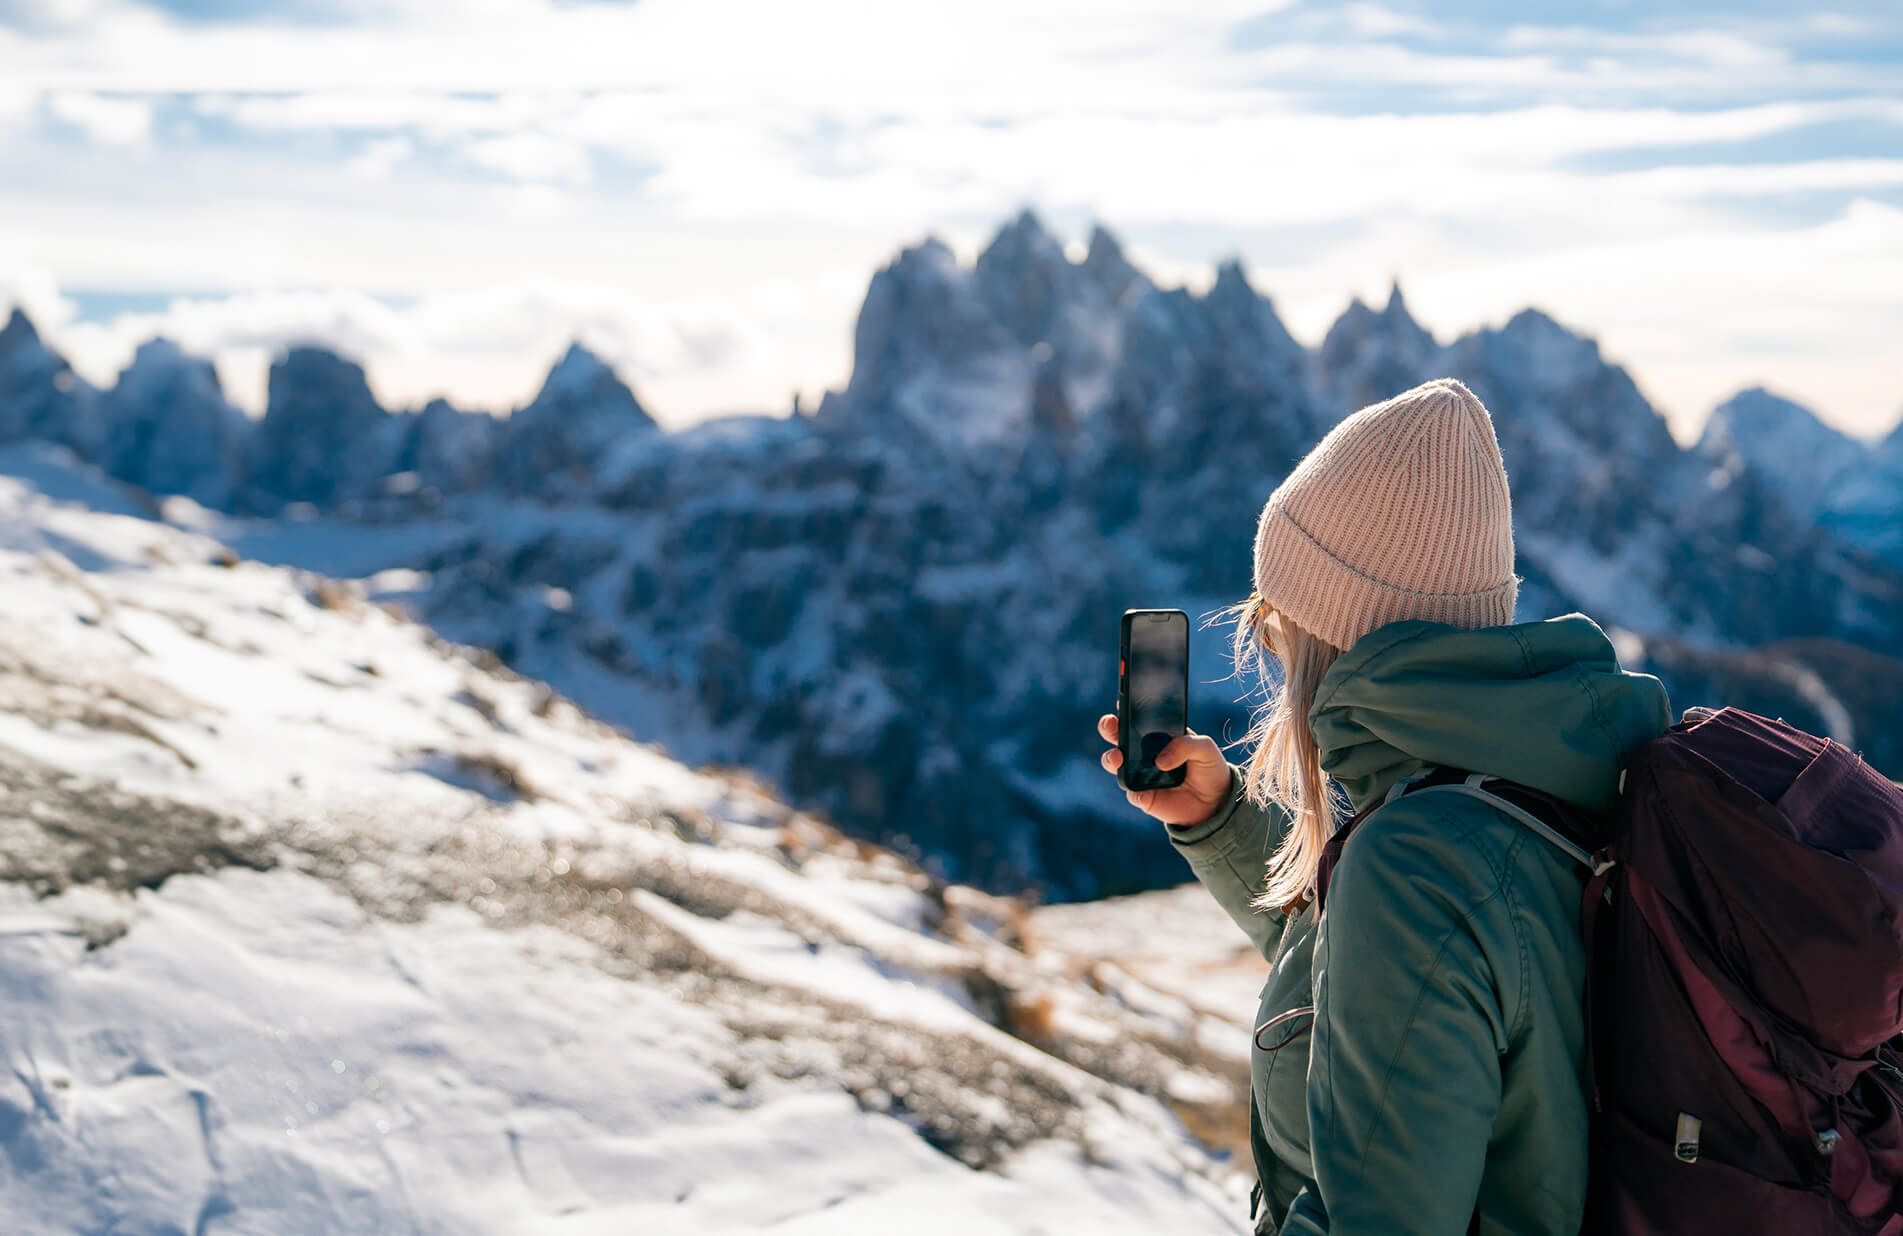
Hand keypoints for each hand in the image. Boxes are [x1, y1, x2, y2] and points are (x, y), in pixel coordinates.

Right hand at [1097, 714, 1231, 826]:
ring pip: (1115, 764)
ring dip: (1111, 758)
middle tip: (1110, 724)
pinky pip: (1133, 794)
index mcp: (1157, 734)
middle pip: (1116, 736)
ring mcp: (1140, 774)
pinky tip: (1145, 793)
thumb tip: (1160, 761)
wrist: (1216, 802)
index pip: (1137, 718)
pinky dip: (1136, 793)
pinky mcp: (1144, 797)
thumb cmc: (1209, 767)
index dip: (1126, 708)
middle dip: (1108, 726)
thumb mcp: (1205, 748)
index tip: (1122, 701)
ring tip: (1119, 758)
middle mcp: (1143, 752)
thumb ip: (1185, 745)